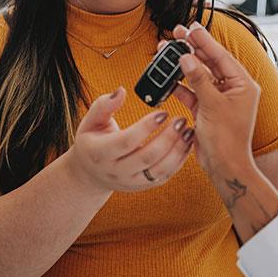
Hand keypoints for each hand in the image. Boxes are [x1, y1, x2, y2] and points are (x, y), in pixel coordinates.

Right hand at [65, 86, 192, 194]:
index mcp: (99, 153)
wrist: (89, 173)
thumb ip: (104, 105)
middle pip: (146, 157)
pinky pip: (164, 176)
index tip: (163, 112)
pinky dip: (178, 161)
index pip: (126, 141)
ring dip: (177, 150)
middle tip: (181, 120)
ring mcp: (130, 181)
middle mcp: (115, 170)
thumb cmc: (91, 141)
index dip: (146, 127)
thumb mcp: (90, 121)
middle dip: (167, 138)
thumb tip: (121, 91)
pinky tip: (185, 144)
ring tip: (187, 131)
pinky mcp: (143, 186)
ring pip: (159, 169)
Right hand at [164, 22, 259, 179]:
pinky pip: (192, 92)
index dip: (204, 41)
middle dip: (191, 49)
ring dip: (182, 66)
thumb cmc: (227, 139)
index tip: (191, 28)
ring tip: (165, 51)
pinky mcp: (207, 109)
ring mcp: (219, 99)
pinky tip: (167, 78)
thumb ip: (198, 79)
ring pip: (198, 76)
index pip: (221, 56)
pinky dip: (179, 86)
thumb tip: (186, 57)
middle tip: (176, 33)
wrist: (224, 167)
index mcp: (243, 84)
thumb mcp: (211, 104)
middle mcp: (233, 90)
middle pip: (209, 63)